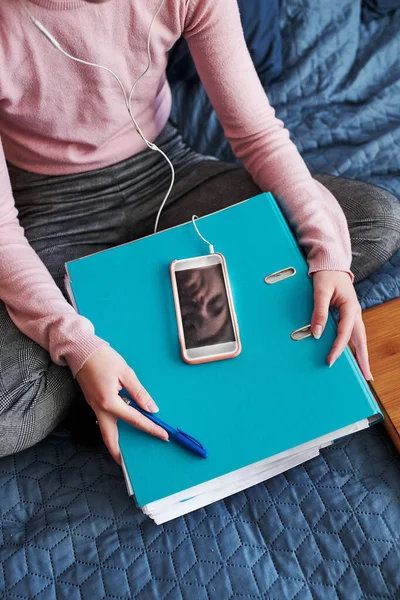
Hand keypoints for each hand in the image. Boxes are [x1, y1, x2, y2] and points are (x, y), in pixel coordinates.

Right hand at [76, 346, 168, 463]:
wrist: (81, 350)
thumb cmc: (103, 358)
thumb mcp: (125, 372)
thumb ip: (139, 392)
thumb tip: (151, 408)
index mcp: (109, 402)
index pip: (135, 420)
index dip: (151, 428)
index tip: (163, 435)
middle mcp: (100, 409)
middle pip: (110, 438)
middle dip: (119, 454)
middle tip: (131, 463)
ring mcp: (94, 407)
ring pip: (105, 432)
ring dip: (115, 443)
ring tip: (128, 450)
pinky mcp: (93, 403)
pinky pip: (103, 421)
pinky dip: (113, 429)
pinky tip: (123, 428)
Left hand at [311, 271, 372, 380]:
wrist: (331, 264)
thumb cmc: (326, 275)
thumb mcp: (320, 291)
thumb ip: (319, 312)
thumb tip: (316, 333)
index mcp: (350, 307)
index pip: (344, 332)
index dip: (337, 348)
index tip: (330, 360)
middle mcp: (354, 312)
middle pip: (360, 340)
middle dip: (363, 359)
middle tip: (366, 377)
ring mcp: (353, 314)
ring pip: (359, 338)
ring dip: (361, 354)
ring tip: (363, 371)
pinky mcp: (348, 314)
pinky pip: (353, 333)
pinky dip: (355, 346)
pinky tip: (353, 354)